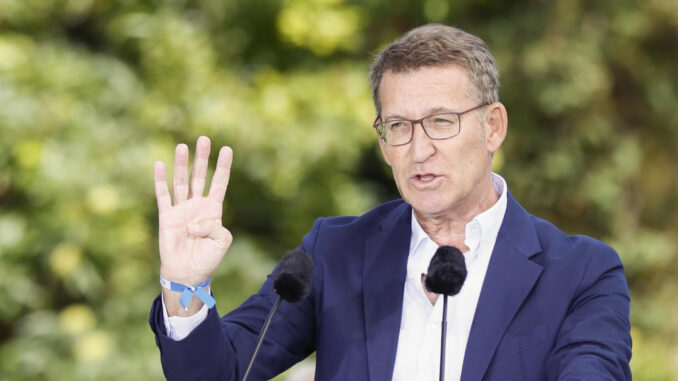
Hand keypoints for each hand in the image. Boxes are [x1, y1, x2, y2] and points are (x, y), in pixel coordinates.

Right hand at [154, 136, 232, 285]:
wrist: (188, 275)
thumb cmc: (207, 258)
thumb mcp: (221, 241)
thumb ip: (212, 227)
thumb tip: (192, 221)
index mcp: (213, 209)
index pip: (219, 183)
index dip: (223, 166)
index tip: (227, 149)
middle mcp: (197, 205)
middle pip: (200, 176)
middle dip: (202, 158)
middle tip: (204, 139)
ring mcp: (181, 209)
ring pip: (181, 182)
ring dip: (182, 164)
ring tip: (183, 146)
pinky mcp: (167, 217)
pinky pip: (163, 195)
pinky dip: (161, 180)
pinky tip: (160, 165)